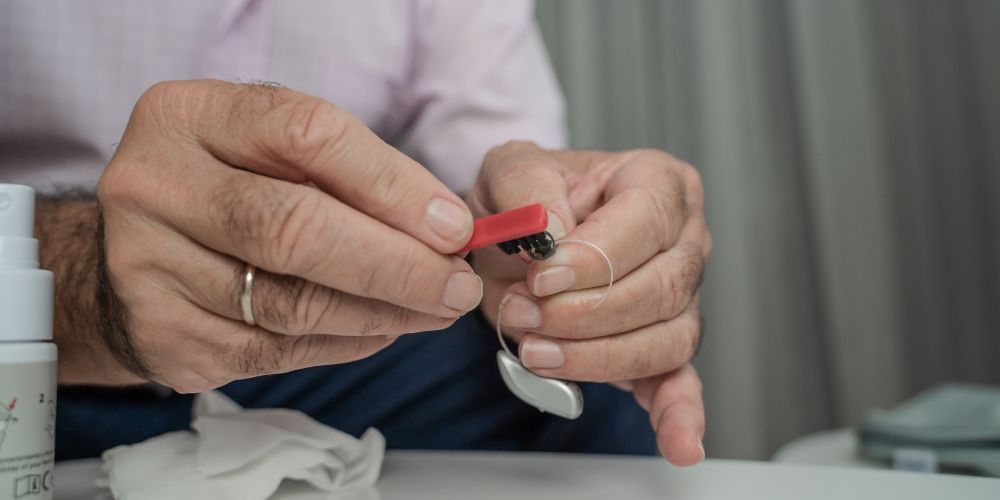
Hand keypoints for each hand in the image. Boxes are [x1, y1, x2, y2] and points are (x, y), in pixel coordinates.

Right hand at [96, 80, 481, 391]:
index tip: (453, 226)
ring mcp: (147, 266)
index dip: (392, 185)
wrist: (133, 246)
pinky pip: (273, 353)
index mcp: (189, 116)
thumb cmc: (227, 184)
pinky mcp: (160, 335)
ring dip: (382, 313)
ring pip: (290, 304)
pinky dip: (343, 344)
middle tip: (456, 286)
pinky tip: (381, 331)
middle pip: (294, 229)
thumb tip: (445, 228)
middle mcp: (155, 185)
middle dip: (396, 265)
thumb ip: (349, 172)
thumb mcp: (270, 148)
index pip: (307, 136)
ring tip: (434, 311)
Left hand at [469, 142, 709, 464]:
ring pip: (664, 339)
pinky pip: (682, 383)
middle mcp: (683, 239)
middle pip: (659, 287)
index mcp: (656, 182)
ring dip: (596, 356)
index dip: (594, 257)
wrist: (516, 237)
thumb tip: (553, 234)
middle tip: (523, 315)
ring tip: (537, 352)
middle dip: (584, 312)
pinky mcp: (663, 346)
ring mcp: (681, 297)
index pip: (646, 221)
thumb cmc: (525, 201)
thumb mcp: (508, 170)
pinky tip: (678, 443)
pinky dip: (679, 415)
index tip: (540, 277)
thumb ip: (525, 186)